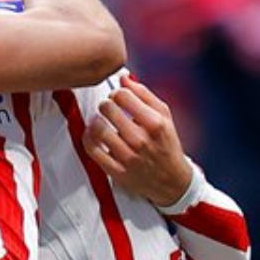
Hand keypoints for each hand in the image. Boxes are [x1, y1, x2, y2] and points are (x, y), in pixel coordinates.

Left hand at [82, 75, 193, 207]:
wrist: (171, 180)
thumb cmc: (166, 144)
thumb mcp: (164, 116)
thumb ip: (144, 95)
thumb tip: (124, 78)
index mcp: (154, 123)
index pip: (123, 95)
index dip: (117, 92)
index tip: (117, 97)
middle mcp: (140, 140)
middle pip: (108, 109)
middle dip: (106, 105)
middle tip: (109, 108)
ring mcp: (127, 157)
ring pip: (97, 128)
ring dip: (95, 120)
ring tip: (101, 120)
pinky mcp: (116, 171)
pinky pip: (92, 149)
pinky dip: (87, 137)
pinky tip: (92, 133)